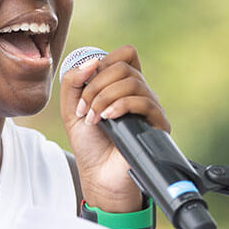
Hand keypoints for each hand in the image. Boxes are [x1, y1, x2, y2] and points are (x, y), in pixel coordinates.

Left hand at [59, 45, 169, 211]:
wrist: (99, 174)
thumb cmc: (89, 143)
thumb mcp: (71, 108)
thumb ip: (73, 81)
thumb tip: (92, 61)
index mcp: (122, 85)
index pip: (126, 54)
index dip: (105, 62)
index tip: (87, 85)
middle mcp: (139, 92)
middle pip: (124, 67)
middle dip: (97, 86)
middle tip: (85, 109)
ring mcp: (149, 107)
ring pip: (133, 82)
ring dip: (105, 97)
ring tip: (94, 118)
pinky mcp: (157, 123)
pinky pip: (144, 102)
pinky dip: (121, 106)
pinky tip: (108, 119)